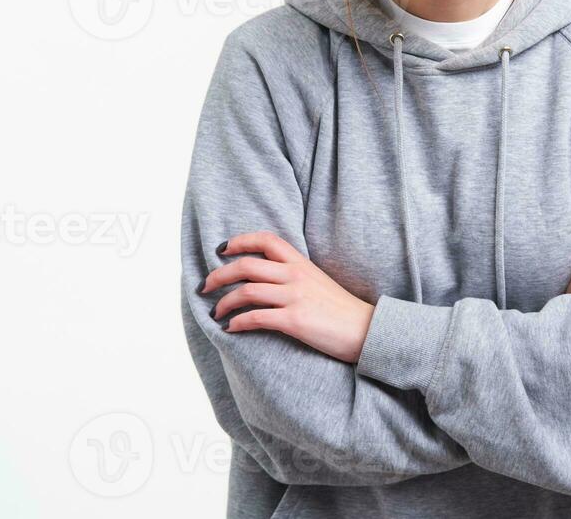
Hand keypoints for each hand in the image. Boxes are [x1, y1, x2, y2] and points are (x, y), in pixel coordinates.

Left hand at [200, 230, 376, 363]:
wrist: (366, 330)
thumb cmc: (340, 309)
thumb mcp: (317, 281)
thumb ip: (293, 275)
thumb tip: (265, 279)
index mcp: (300, 262)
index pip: (265, 239)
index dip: (239, 241)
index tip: (221, 250)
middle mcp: (295, 275)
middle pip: (246, 265)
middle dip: (218, 275)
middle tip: (204, 287)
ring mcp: (295, 296)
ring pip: (246, 291)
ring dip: (223, 303)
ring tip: (215, 313)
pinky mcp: (295, 320)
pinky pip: (256, 318)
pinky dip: (237, 323)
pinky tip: (230, 329)